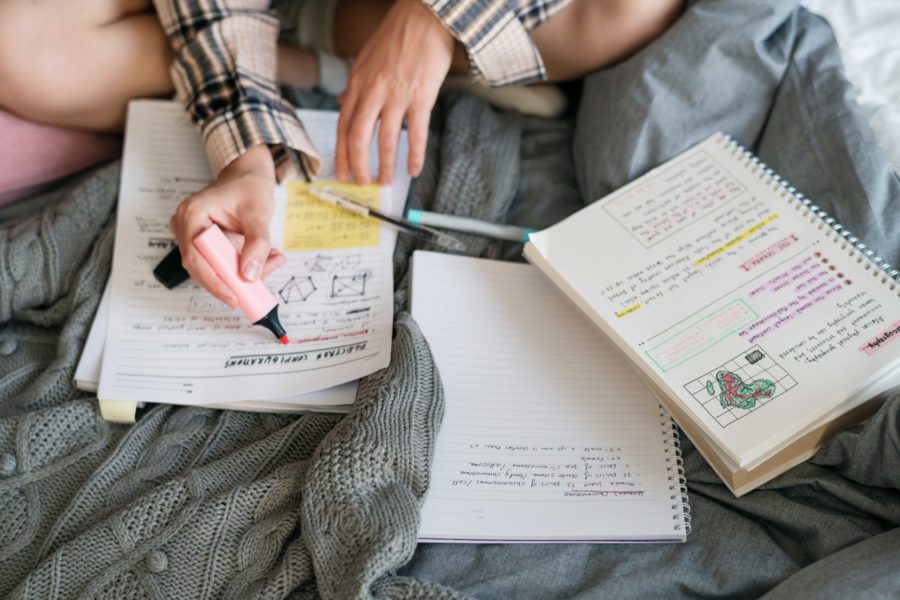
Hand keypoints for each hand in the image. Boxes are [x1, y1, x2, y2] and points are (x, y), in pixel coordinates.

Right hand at [169, 144, 284, 306]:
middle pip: (203, 267)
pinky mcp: (204, 242)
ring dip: (241, 273)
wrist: (248, 177)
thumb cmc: (248, 188)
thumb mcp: (258, 213)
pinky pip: (220, 262)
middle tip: (258, 287)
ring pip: (213, 267)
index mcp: (192, 215)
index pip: (196, 258)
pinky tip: (264, 259)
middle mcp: (186, 226)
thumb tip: (250, 274)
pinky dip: (241, 265)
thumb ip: (257, 244)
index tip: (234, 296)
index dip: (214, 282)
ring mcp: (193, 235)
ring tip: (271, 261)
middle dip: (232, 280)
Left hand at [334, 0, 453, 184]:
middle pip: (358, 138)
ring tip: (387, 182)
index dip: (341, 153)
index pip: (343, 125)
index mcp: (358, 82)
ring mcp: (397, 95)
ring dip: (386, 166)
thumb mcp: (366, 57)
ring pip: (386, 140)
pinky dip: (414, 155)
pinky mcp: (421, 97)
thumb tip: (344, 101)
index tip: (342, 171)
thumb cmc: (398, 34)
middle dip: (358, 165)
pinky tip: (414, 170)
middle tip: (363, 182)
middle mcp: (373, 91)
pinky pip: (415, 133)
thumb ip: (356, 83)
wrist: (426, 16)